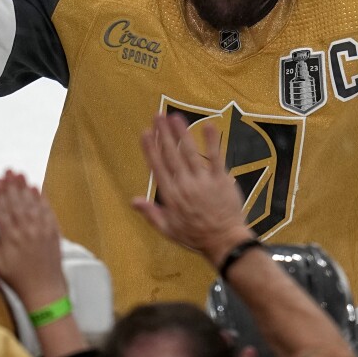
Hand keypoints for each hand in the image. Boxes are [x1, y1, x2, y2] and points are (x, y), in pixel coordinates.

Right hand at [0, 171, 68, 310]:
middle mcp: (25, 230)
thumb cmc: (17, 279)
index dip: (0, 193)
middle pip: (17, 202)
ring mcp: (40, 230)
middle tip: (9, 170)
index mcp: (9, 238)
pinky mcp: (53, 232)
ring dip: (26, 187)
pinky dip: (42, 198)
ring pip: (32, 203)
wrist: (44, 290)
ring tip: (21, 175)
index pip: (3, 210)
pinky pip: (47, 211)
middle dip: (12, 185)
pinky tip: (37, 188)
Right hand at [132, 113, 251, 266]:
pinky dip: (211, 141)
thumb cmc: (195, 236)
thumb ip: (151, 213)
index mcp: (170, 195)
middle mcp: (184, 184)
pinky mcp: (220, 179)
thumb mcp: (168, 230)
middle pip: (171, 155)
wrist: (224, 242)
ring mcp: (203, 180)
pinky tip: (208, 125)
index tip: (146, 132)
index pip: (158, 167)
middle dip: (164, 133)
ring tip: (175, 116)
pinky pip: (215, 157)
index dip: (151, 148)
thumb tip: (133, 200)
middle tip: (158, 115)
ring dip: (182, 132)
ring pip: (189, 152)